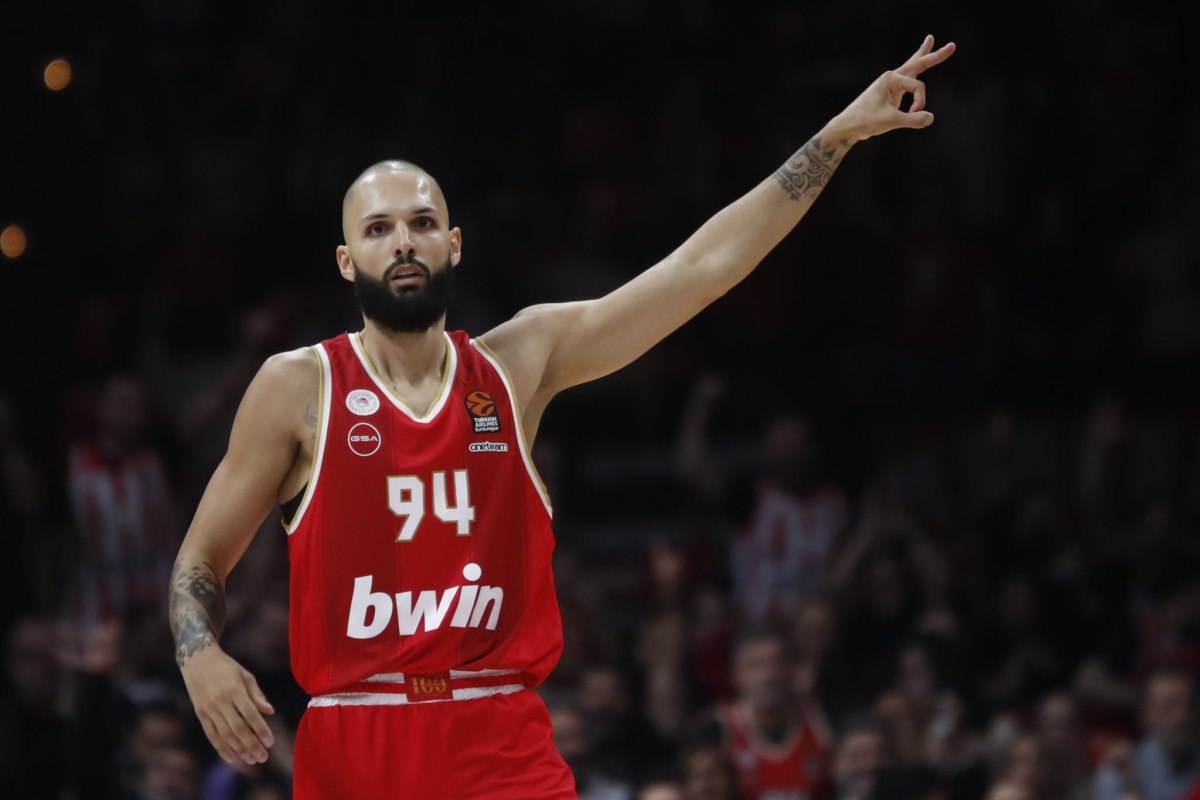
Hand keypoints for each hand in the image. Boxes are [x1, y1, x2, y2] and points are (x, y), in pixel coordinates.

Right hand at [179, 645, 275, 765]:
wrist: (197, 659)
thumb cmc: (226, 667)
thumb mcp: (245, 675)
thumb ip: (257, 694)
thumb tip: (270, 711)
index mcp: (235, 690)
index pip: (250, 715)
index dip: (261, 730)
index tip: (271, 742)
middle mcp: (221, 701)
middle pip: (238, 728)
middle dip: (252, 745)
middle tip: (263, 757)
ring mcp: (209, 709)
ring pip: (225, 734)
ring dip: (239, 750)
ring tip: (251, 760)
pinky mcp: (200, 713)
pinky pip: (211, 734)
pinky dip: (221, 748)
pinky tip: (231, 759)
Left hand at [831, 35, 955, 140]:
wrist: (848, 127)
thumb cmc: (866, 121)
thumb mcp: (891, 121)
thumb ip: (912, 119)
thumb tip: (930, 118)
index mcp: (891, 78)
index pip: (918, 88)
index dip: (919, 102)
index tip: (913, 114)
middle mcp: (892, 77)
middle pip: (918, 63)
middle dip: (935, 55)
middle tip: (952, 46)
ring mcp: (891, 85)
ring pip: (912, 67)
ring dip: (923, 55)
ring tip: (930, 39)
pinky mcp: (891, 94)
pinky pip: (908, 81)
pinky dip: (915, 72)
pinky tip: (917, 69)